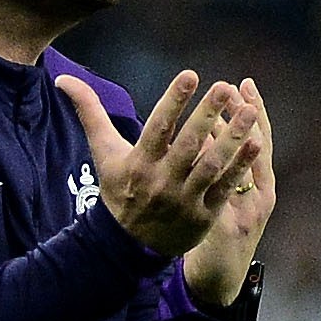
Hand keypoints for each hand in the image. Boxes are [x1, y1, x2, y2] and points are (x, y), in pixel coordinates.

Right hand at [57, 70, 262, 257]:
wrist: (128, 246)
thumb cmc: (119, 190)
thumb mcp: (103, 152)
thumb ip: (89, 112)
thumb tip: (63, 77)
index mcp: (139, 162)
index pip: (157, 127)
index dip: (173, 101)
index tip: (190, 74)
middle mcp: (161, 181)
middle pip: (187, 145)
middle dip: (206, 114)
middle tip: (224, 87)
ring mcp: (184, 199)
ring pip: (211, 165)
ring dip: (232, 138)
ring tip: (250, 111)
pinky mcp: (203, 215)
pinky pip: (225, 188)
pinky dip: (241, 167)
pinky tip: (257, 144)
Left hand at [184, 78, 276, 306]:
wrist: (221, 279)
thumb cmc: (226, 235)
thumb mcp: (233, 201)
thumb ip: (226, 166)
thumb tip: (213, 129)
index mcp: (262, 185)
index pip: (260, 139)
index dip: (254, 112)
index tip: (243, 85)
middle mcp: (260, 195)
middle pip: (255, 148)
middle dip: (242, 117)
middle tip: (228, 88)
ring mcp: (245, 212)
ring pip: (239, 170)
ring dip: (228, 142)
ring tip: (214, 114)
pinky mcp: (225, 228)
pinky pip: (219, 195)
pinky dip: (214, 176)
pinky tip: (201, 157)